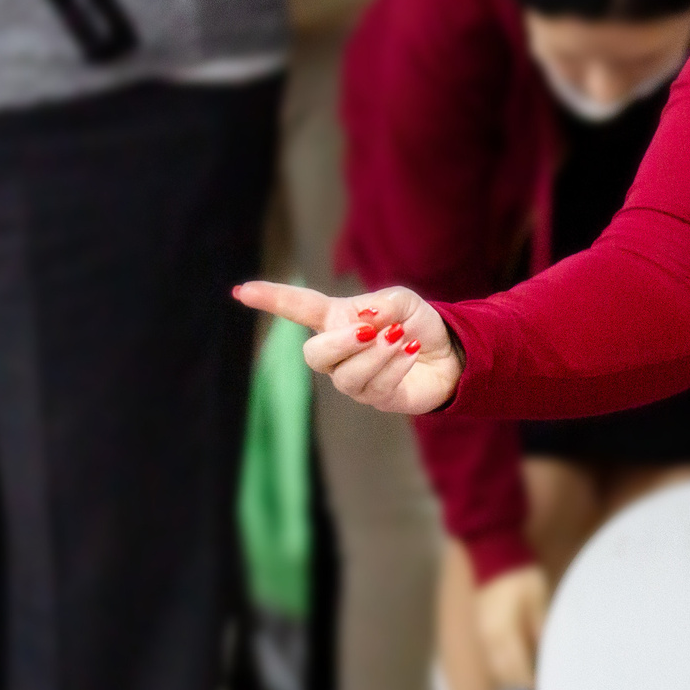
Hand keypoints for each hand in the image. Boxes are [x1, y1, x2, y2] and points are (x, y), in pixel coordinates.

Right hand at [234, 281, 462, 414]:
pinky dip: (394, 366)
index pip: (297, 309)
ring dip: (376, 354)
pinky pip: (375, 388)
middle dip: (341, 343)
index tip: (241, 291)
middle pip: (314, 355)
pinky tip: (410, 352)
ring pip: (346, 375)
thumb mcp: (403, 301)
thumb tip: (363, 319)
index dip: (270, 300)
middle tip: (371, 329)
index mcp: (335, 320)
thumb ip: (383, 304)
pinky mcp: (376, 398)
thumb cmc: (415, 323)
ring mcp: (353, 379)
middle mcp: (337, 353)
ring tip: (401, 337)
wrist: (448, 354)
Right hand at [474, 565, 548, 689]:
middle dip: (519, 684)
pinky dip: (502, 664)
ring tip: (527, 682)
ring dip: (509, 676)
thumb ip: (540, 628)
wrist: (491, 553)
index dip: (531, 682)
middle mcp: (487, 638)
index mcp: (503, 633)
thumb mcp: (537, 600)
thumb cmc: (519, 575)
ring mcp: (480, 633)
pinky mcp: (479, 626)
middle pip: (504, 672)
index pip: (517, 669)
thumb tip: (546, 652)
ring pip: (495, 665)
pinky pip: (490, 654)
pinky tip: (515, 664)